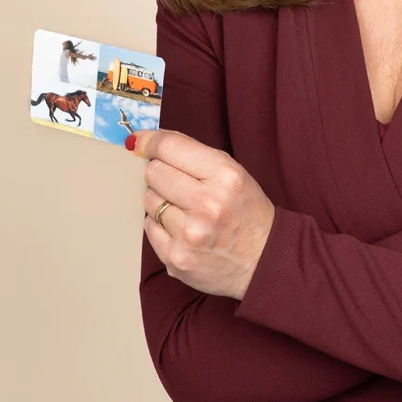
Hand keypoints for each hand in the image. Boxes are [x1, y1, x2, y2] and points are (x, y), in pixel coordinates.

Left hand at [127, 130, 275, 300]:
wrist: (263, 260)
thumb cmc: (247, 211)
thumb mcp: (234, 173)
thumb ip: (194, 155)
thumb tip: (144, 141)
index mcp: (225, 176)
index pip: (171, 148)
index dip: (149, 141)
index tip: (138, 141)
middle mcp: (207, 204)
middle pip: (154, 173)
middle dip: (159, 172)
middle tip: (176, 181)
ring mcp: (189, 234)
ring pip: (148, 200)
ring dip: (160, 199)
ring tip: (184, 207)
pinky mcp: (175, 258)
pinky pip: (149, 227)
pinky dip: (160, 224)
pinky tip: (181, 226)